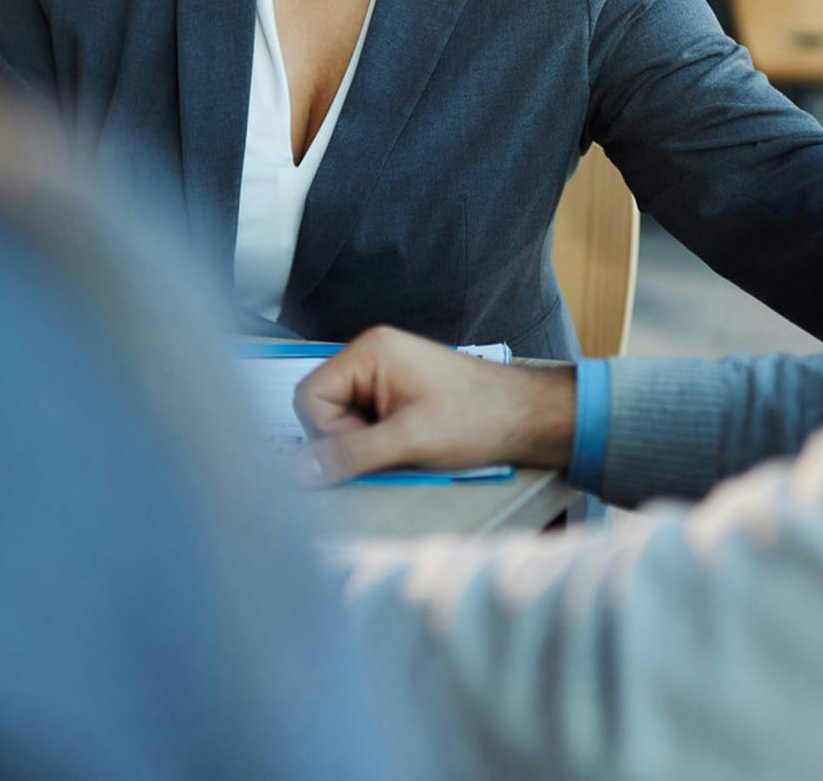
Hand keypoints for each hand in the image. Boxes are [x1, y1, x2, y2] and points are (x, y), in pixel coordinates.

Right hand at [292, 326, 576, 486]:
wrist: (526, 417)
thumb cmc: (477, 417)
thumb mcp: (408, 440)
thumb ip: (349, 454)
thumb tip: (297, 472)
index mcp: (370, 351)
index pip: (309, 395)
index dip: (327, 431)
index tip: (366, 445)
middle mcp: (372, 356)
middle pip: (322, 409)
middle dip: (347, 439)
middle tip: (390, 449)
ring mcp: (385, 375)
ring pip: (342, 422)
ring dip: (365, 445)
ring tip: (405, 448)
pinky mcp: (397, 395)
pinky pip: (365, 425)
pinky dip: (379, 444)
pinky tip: (409, 447)